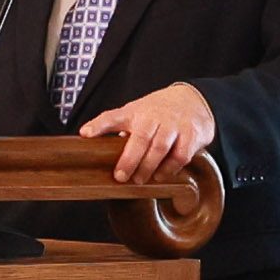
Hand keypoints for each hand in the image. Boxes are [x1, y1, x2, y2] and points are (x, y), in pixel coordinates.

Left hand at [82, 83, 220, 183]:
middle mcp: (154, 117)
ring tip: (140, 180)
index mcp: (135, 112)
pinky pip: (180, 155)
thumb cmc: (159, 111)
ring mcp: (173, 125)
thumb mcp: (136, 112)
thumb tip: (100, 149)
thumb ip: (120, 128)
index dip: (98, 125)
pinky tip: (162, 175)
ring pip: (160, 148)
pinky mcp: (191, 134)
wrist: (194, 100)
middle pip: (140, 138)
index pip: (113, 116)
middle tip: (120, 177)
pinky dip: (170, 168)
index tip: (85, 134)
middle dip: (129, 160)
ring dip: (149, 167)